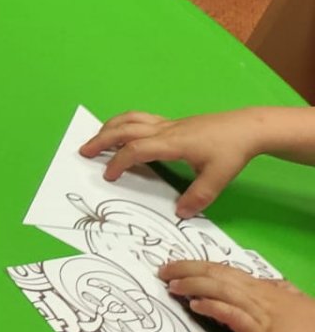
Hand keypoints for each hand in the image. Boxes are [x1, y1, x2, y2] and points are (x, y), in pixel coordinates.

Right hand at [79, 109, 268, 216]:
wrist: (246, 127)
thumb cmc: (231, 151)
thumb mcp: (219, 177)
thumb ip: (199, 196)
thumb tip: (180, 214)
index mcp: (172, 143)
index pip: (136, 150)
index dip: (119, 162)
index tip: (108, 176)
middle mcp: (164, 130)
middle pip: (125, 129)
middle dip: (102, 139)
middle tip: (84, 151)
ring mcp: (167, 124)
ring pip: (130, 119)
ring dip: (109, 127)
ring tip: (96, 138)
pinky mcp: (172, 122)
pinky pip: (140, 118)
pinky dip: (124, 123)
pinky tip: (123, 131)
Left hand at [162, 261, 314, 331]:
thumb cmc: (313, 326)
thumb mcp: (294, 302)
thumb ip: (279, 292)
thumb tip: (268, 284)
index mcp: (261, 289)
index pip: (222, 271)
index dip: (196, 266)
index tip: (174, 265)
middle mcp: (257, 296)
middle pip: (216, 275)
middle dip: (186, 270)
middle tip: (162, 271)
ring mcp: (259, 313)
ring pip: (220, 291)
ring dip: (193, 286)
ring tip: (172, 285)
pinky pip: (234, 316)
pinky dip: (213, 308)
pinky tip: (196, 306)